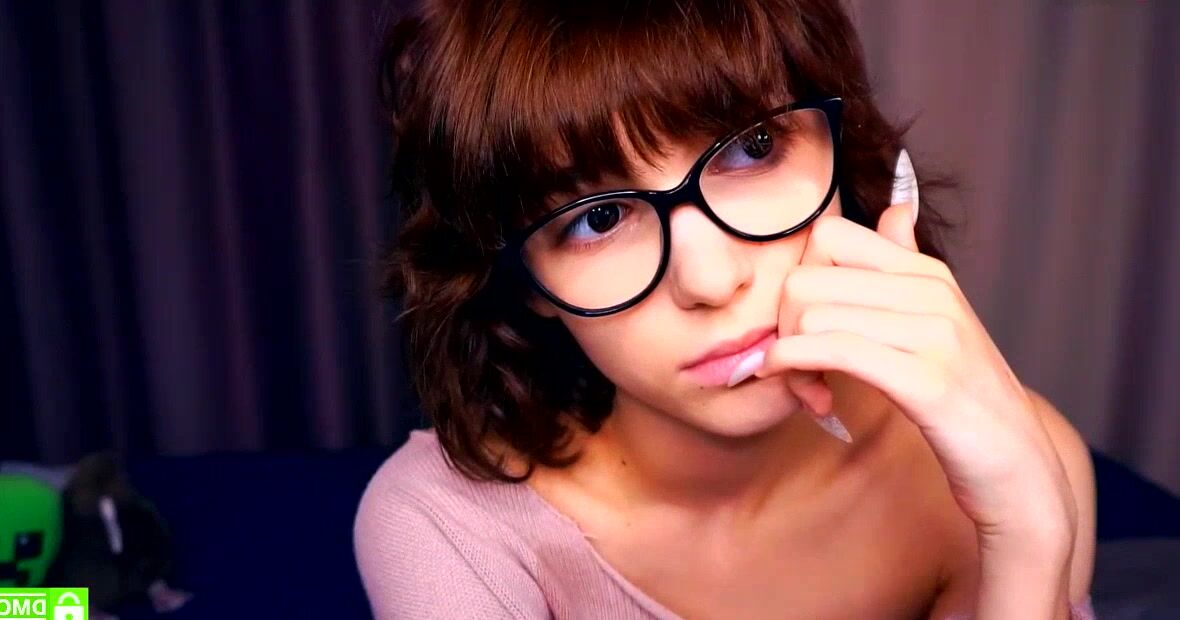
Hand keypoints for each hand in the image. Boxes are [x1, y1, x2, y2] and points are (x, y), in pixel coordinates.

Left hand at [753, 203, 1075, 542]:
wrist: (1019, 463)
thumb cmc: (965, 399)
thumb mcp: (939, 323)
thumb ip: (908, 267)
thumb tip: (895, 210)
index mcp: (928, 273)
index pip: (829, 235)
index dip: (799, 279)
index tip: (802, 323)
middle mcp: (932, 292)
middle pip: (806, 279)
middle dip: (783, 325)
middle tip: (794, 365)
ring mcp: (934, 334)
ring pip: (811, 315)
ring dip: (789, 357)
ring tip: (807, 387)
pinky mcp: (926, 381)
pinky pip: (834, 350)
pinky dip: (798, 367)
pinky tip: (803, 390)